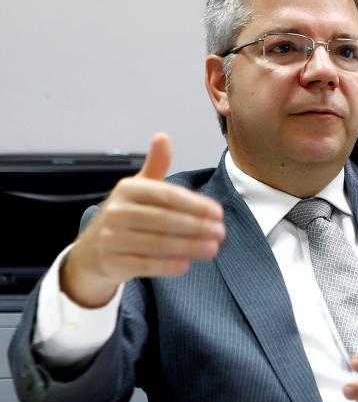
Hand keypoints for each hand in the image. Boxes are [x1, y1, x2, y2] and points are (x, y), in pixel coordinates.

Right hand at [61, 133, 225, 307]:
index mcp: (128, 189)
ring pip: (157, 244)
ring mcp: (111, 238)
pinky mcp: (112, 262)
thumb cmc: (125, 216)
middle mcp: (116, 212)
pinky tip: (187, 264)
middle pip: (164, 220)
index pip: (167, 196)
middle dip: (196, 227)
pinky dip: (167, 265)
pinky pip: (145, 264)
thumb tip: (162, 136)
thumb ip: (156, 165)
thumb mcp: (139, 188)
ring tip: (212, 249)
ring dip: (188, 247)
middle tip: (221, 233)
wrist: (92, 252)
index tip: (218, 213)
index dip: (195, 205)